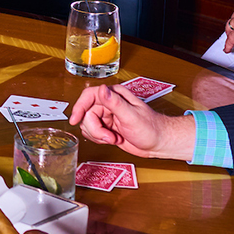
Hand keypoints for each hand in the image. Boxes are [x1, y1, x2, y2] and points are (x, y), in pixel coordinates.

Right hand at [69, 85, 195, 160]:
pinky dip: (100, 139)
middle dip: (96, 129)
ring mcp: (107, 116)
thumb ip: (115, 103)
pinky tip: (114, 140)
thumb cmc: (151, 128)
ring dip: (98, 136)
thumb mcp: (132, 116)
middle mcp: (108, 104)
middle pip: (87, 114)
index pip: (89, 96)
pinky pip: (92, 133)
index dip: (79, 107)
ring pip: (87, 125)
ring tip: (114, 138)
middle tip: (109, 137)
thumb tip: (101, 90)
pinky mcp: (106, 127)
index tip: (75, 120)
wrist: (158, 143)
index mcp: (114, 95)